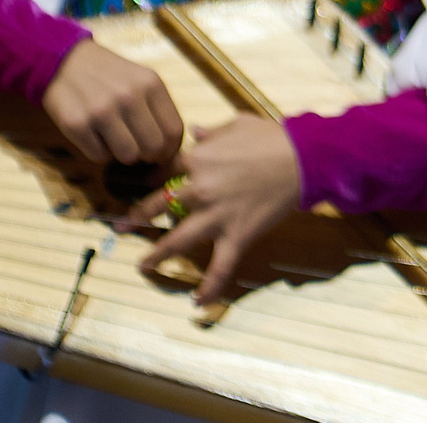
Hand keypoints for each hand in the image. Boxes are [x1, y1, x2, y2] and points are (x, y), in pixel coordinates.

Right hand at [41, 39, 183, 164]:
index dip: (171, 149)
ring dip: (124, 154)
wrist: (66, 61)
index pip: (174, 131)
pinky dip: (100, 152)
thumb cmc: (110, 75)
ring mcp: (101, 111)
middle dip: (148, 154)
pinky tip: (96, 135)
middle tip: (138, 149)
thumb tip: (170, 149)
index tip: (163, 154)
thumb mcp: (142, 79)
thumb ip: (158, 109)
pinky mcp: (77, 124)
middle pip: (153, 148)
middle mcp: (129, 97)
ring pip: (128, 156)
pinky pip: (100, 157)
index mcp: (151, 84)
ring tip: (116, 139)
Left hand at [126, 117, 302, 303]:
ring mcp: (216, 215)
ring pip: (177, 240)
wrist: (305, 158)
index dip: (148, 179)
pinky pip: (220, 266)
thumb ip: (211, 131)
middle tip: (122, 225)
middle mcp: (199, 189)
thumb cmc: (273, 137)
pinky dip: (209, 286)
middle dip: (137, 216)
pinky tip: (198, 302)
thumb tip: (194, 131)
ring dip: (157, 254)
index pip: (161, 170)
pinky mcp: (236, 235)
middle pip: (158, 205)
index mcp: (197, 160)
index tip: (137, 187)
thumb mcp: (238, 123)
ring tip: (142, 265)